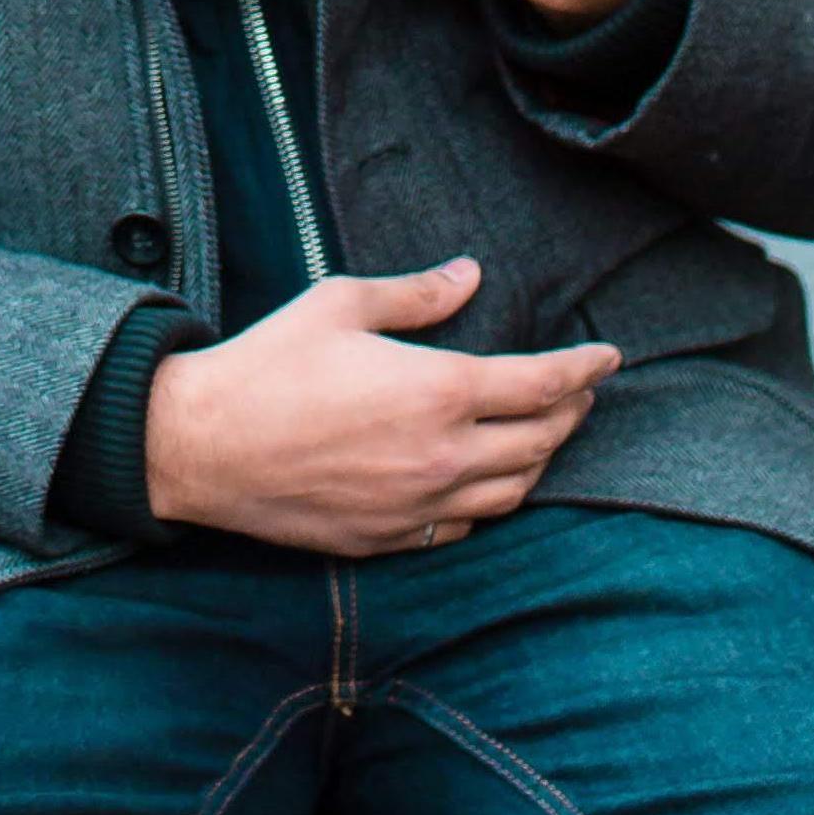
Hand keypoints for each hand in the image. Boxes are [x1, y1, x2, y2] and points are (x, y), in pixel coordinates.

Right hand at [143, 256, 616, 551]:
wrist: (204, 445)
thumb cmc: (268, 365)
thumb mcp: (338, 304)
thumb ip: (415, 293)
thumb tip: (469, 276)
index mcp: (438, 391)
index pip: (541, 384)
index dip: (583, 369)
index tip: (608, 357)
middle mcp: (444, 457)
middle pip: (540, 441)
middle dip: (571, 411)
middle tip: (580, 390)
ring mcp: (421, 506)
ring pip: (513, 493)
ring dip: (540, 460)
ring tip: (544, 434)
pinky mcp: (392, 539)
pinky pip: (466, 528)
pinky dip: (491, 501)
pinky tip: (484, 482)